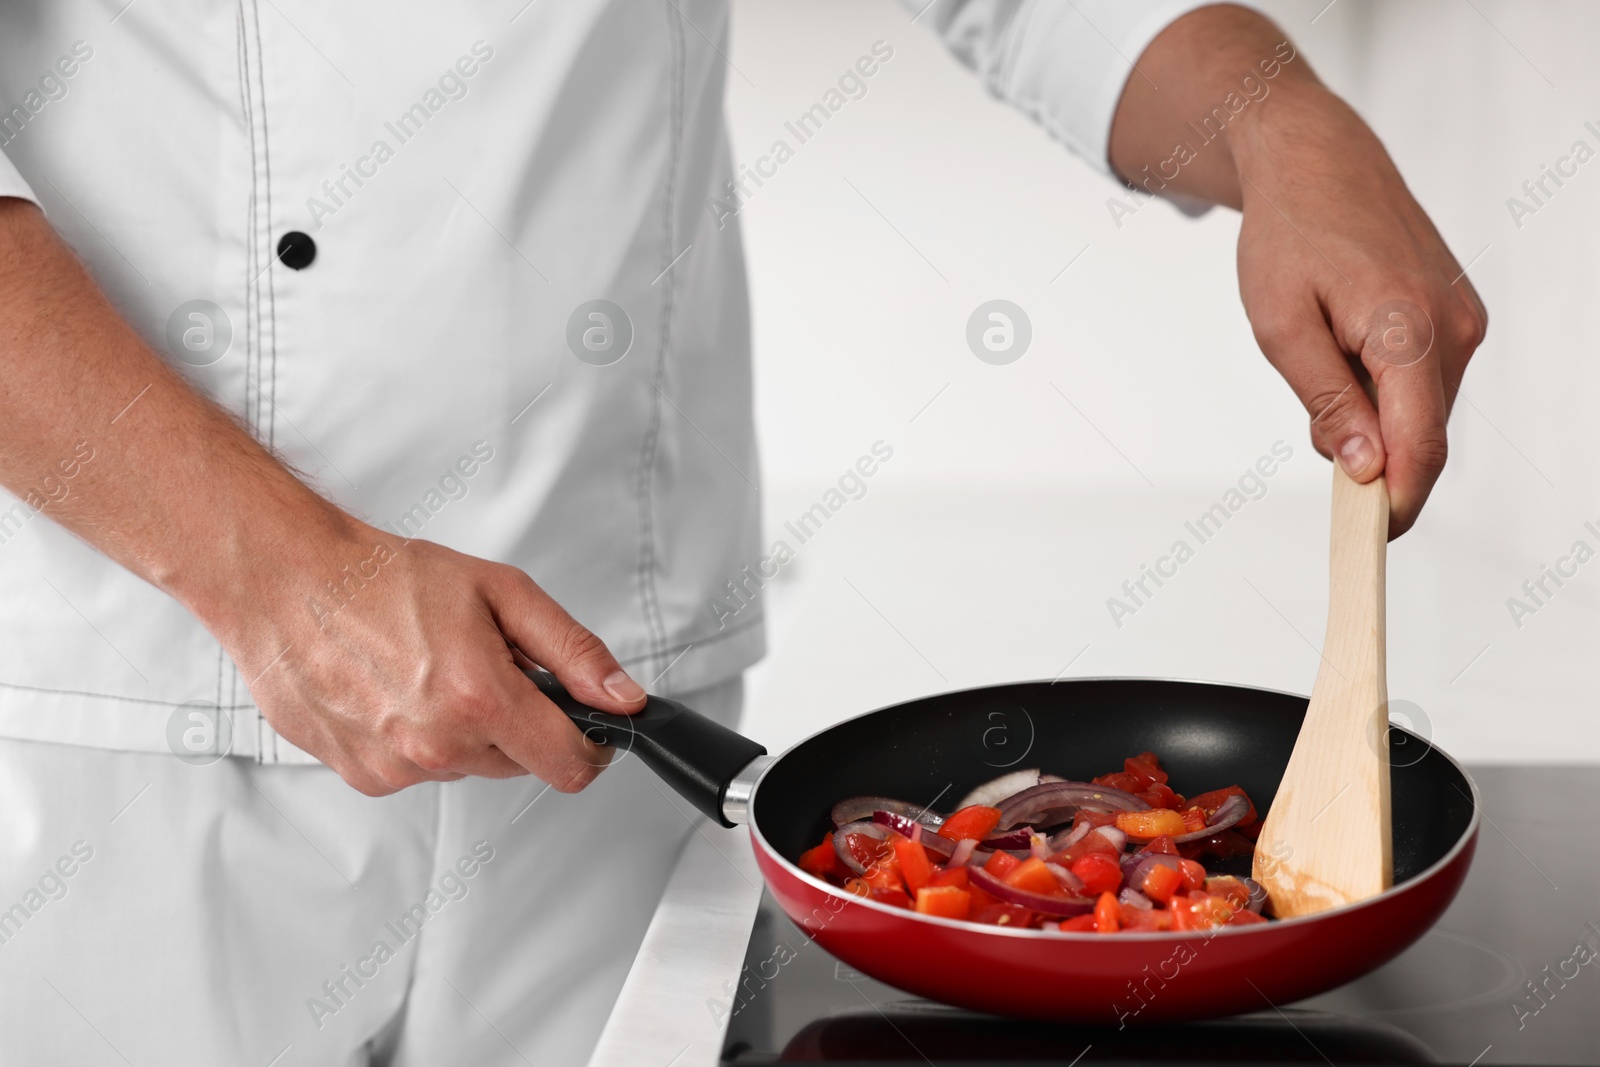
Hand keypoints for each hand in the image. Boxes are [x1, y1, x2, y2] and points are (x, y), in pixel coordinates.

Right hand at [218, 521, 646, 795]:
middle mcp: (438, 744)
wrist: (288, 583)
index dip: (590, 746)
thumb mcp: (502, 594)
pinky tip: (395, 691)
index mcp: (481, 699)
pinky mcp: (363, 776)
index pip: (570, 765)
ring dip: (466, 730)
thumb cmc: (384, 580)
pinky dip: (420, 738)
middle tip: (484, 666)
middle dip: (518, 722)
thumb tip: (623, 697)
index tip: (586, 727)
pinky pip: (419, 769)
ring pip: (468, 766)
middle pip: (520, 763)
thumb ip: (573, 651)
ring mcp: (396, 767)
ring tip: (429, 670)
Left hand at [1108, 6, 1487, 537]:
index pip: (1418, 447)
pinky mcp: (1461, 317)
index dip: (1395, 504)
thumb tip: (1363, 467)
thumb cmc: (1289, 235)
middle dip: (1370, 456)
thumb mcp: (1280, 326)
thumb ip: (1326, 401)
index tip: (1367, 541)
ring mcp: (1466, 321)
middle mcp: (1454, 327)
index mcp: (1408, 329)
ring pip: (1423, 412)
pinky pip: (1425, 384)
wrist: (1316, 160)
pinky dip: (1387, 391)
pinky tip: (1348, 351)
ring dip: (1375, 420)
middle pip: (1422, 436)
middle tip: (1315, 426)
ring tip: (1324, 364)